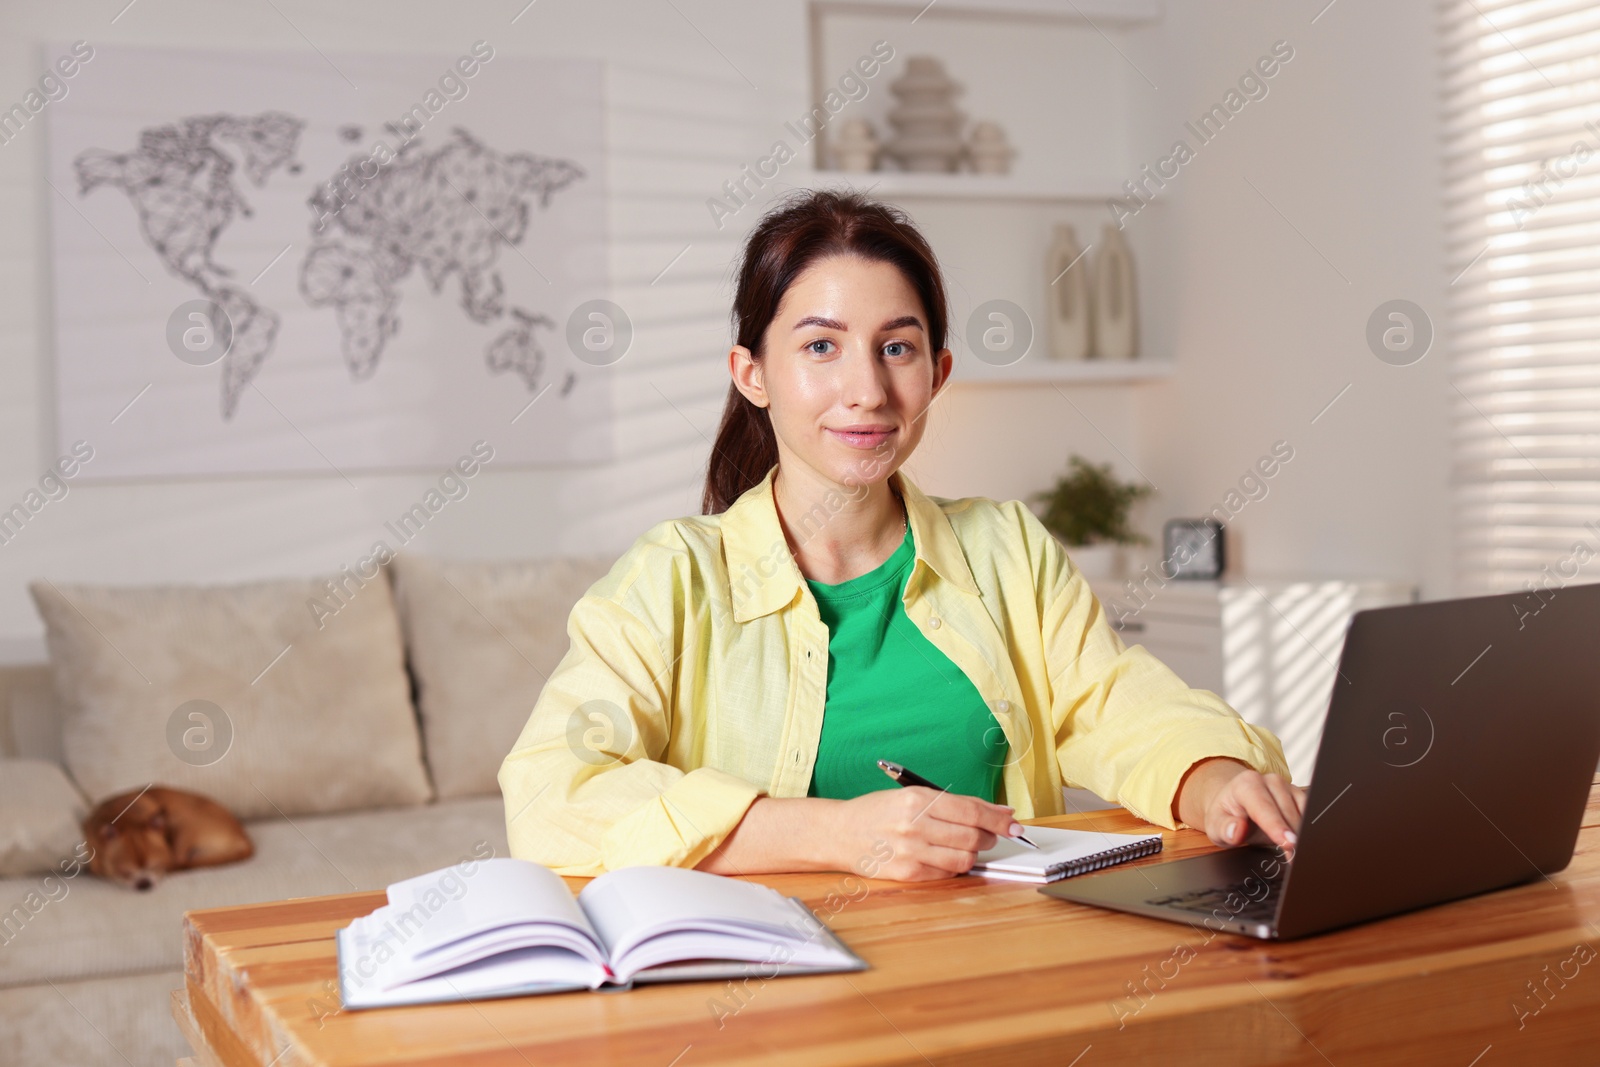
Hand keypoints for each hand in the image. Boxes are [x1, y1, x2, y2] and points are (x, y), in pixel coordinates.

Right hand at [829, 787, 1022, 880]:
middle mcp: (914, 825)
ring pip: (963, 859)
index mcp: (917, 799)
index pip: (972, 812)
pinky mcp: (906, 874)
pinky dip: (953, 867)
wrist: (839, 833)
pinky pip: (946, 875)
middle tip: (987, 835)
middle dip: (987, 837)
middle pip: (972, 837)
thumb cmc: (877, 812)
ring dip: (972, 854)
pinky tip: (944, 857)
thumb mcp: (913, 796)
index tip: (1015, 825)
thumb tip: (999, 812)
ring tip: (964, 846)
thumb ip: (956, 804)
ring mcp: (910, 851)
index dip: (998, 820)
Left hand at [1175, 758, 1306, 855]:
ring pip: (1302, 812)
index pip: (1264, 807)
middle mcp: (1269, 781)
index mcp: (1246, 784)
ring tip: (1295, 855)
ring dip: (1301, 835)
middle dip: (1292, 837)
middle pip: (1287, 812)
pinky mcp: (1297, 795)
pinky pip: (1309, 813)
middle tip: (1294, 859)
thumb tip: (1237, 830)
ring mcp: (1286, 786)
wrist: (1233, 806)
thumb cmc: (1225, 816)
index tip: (1288, 843)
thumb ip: (1224, 829)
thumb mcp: (1215, 827)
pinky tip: (1300, 844)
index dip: (1277, 826)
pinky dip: (1307, 831)